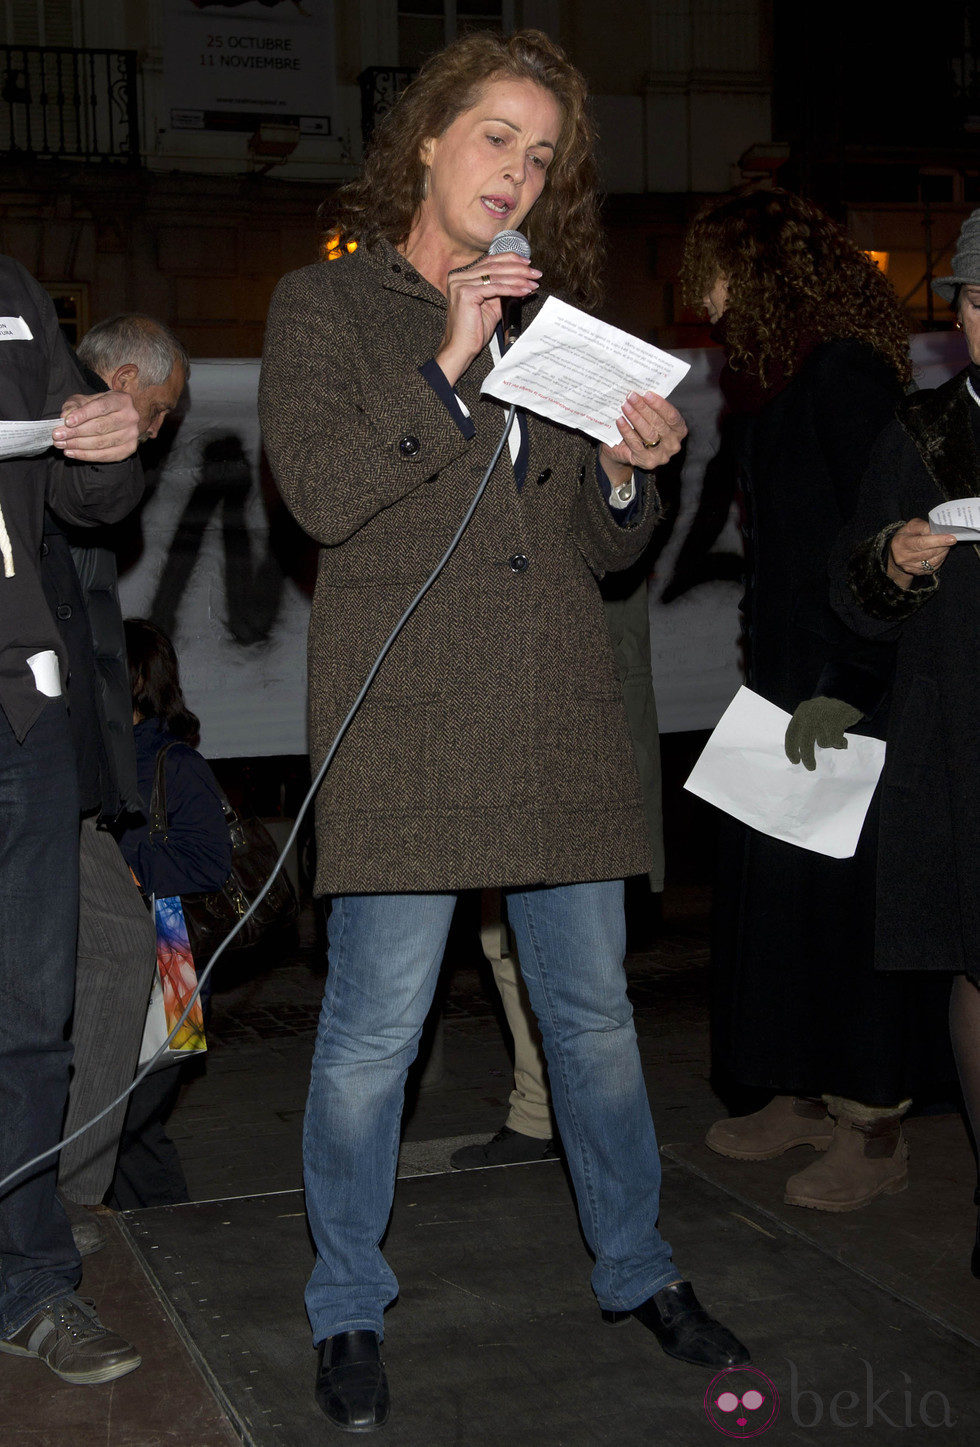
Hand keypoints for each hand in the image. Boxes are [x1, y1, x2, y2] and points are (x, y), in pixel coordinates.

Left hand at [52, 392, 139, 461]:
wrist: (117, 418)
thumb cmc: (98, 407)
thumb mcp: (85, 400)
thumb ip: (74, 405)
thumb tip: (64, 416)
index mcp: (122, 400)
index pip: (101, 407)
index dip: (83, 414)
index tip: (66, 421)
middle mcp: (131, 417)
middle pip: (101, 427)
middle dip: (76, 433)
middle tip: (57, 435)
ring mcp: (132, 435)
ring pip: (102, 443)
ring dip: (78, 445)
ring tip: (61, 444)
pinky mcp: (130, 449)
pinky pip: (106, 455)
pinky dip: (86, 456)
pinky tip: (72, 452)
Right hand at [436, 252, 540, 385]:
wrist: (461, 348)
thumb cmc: (474, 331)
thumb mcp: (492, 306)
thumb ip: (504, 292)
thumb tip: (524, 283)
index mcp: (462, 277)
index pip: (490, 261)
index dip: (510, 259)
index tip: (527, 263)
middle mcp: (458, 277)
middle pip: (494, 266)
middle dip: (518, 269)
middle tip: (535, 273)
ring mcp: (460, 284)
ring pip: (496, 276)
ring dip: (518, 279)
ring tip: (533, 283)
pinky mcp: (466, 293)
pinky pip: (495, 288)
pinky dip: (512, 289)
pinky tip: (524, 291)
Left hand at [600, 392, 686, 485]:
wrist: (624, 451)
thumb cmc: (640, 430)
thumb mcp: (650, 418)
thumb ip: (651, 408)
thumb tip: (641, 392)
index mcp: (679, 430)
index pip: (672, 416)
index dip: (659, 404)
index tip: (646, 393)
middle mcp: (673, 444)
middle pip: (659, 423)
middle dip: (644, 408)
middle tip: (631, 396)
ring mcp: (661, 455)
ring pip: (648, 433)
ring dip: (635, 417)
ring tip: (625, 406)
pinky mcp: (647, 462)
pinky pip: (636, 444)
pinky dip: (627, 431)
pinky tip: (620, 420)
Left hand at [784, 696, 863, 770]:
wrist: (849, 694)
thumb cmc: (830, 707)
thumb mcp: (812, 713)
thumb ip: (805, 728)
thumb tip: (801, 752)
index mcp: (801, 713)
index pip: (791, 734)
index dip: (791, 750)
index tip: (795, 761)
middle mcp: (809, 716)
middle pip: (804, 743)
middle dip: (807, 757)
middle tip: (810, 767)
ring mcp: (822, 719)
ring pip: (824, 743)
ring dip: (831, 743)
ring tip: (837, 735)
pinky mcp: (835, 723)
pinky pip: (835, 742)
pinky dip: (840, 743)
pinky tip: (843, 739)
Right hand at [887, 518, 955, 588]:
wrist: (896, 553)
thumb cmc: (906, 536)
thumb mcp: (911, 526)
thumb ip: (923, 526)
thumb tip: (937, 531)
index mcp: (901, 543)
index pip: (921, 543)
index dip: (938, 540)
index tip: (951, 538)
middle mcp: (904, 557)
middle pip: (929, 552)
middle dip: (943, 545)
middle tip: (951, 539)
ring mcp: (910, 567)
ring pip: (933, 561)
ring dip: (943, 552)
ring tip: (946, 545)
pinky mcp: (917, 573)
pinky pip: (934, 567)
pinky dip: (940, 559)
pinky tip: (940, 552)